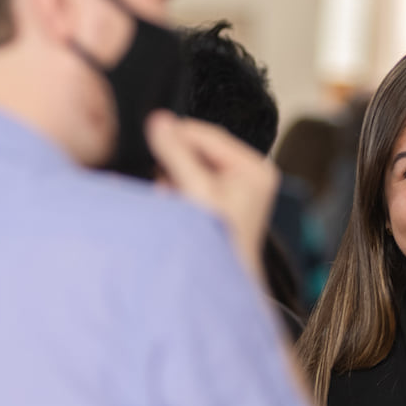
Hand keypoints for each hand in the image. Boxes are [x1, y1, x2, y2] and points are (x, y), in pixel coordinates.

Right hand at [145, 112, 278, 281]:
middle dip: (176, 160)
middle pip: (202, 150)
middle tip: (157, 169)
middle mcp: (252, 175)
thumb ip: (177, 154)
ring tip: (169, 194)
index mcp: (255, 168)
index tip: (150, 127)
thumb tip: (159, 120)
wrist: (221, 284)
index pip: (211, 135)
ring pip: (195, 166)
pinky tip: (172, 202)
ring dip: (174, 175)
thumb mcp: (196, 190)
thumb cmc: (218, 241)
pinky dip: (178, 188)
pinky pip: (195, 182)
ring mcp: (239, 189)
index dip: (179, 131)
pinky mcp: (224, 202)